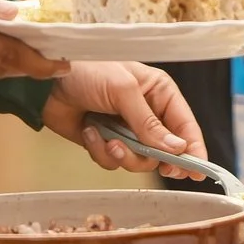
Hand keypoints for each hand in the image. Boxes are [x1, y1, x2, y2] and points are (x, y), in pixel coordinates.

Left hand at [44, 62, 209, 180]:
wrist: (46, 82)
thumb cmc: (88, 71)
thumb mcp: (122, 91)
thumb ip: (149, 123)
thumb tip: (176, 150)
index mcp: (159, 93)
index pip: (185, 126)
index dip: (194, 150)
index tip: (196, 172)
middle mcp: (147, 114)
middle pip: (164, 151)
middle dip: (153, 157)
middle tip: (152, 163)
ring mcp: (126, 130)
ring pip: (139, 160)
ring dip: (122, 154)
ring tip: (107, 139)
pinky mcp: (105, 142)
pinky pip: (113, 162)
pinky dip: (100, 151)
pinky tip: (89, 132)